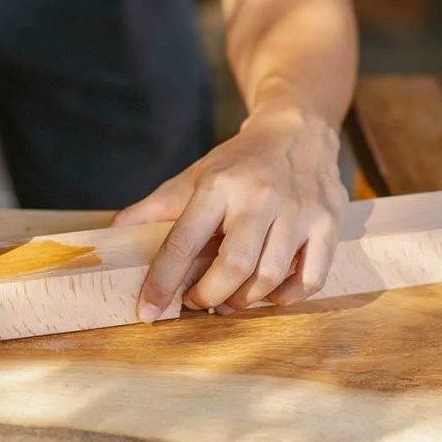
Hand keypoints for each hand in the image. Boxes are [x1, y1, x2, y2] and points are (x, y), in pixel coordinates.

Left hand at [113, 110, 348, 321]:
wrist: (297, 130)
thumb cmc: (237, 163)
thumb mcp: (192, 178)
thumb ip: (154, 208)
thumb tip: (112, 233)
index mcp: (218, 186)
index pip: (184, 241)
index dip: (162, 281)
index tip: (147, 311)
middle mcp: (260, 197)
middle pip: (234, 265)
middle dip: (209, 296)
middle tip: (197, 303)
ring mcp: (299, 210)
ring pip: (271, 276)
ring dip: (244, 301)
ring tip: (229, 302)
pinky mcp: (329, 223)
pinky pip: (311, 278)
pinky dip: (285, 298)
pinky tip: (267, 295)